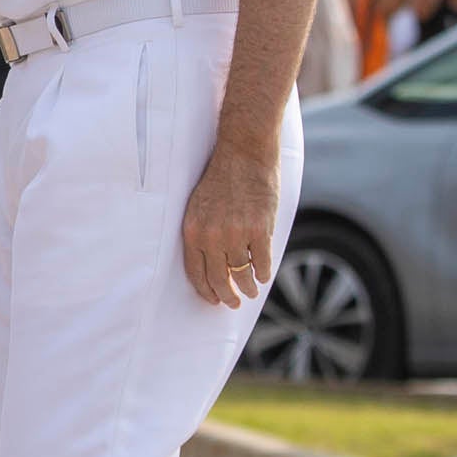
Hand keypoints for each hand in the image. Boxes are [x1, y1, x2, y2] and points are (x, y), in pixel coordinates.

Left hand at [183, 134, 284, 310]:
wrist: (244, 154)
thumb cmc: (221, 178)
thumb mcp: (199, 205)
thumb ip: (202, 232)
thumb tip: (211, 261)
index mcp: (192, 231)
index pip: (195, 272)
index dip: (205, 290)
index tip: (213, 299)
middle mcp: (212, 236)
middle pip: (218, 279)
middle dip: (226, 296)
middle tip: (232, 303)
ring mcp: (236, 234)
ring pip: (241, 274)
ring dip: (247, 288)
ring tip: (250, 292)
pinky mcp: (259, 230)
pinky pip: (261, 262)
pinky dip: (263, 273)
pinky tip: (263, 276)